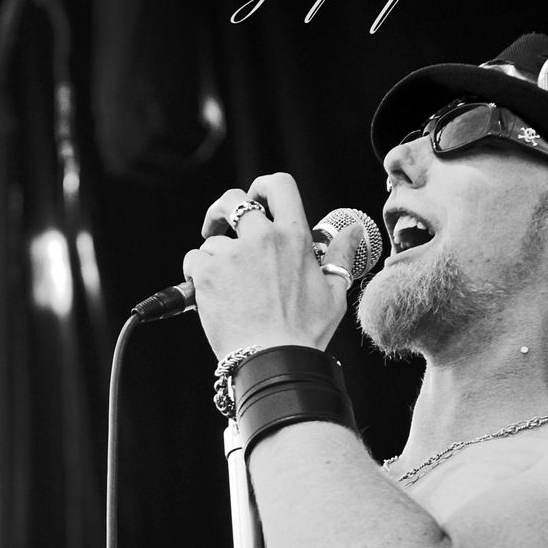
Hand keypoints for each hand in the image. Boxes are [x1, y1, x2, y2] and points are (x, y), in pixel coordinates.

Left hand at [182, 172, 366, 357]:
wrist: (272, 360)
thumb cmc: (305, 333)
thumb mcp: (335, 293)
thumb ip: (341, 256)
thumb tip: (353, 231)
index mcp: (294, 237)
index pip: (279, 186)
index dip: (263, 186)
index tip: (255, 199)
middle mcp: (261, 238)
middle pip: (233, 200)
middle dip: (222, 210)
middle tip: (217, 226)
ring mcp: (231, 254)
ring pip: (213, 241)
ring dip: (215, 259)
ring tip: (227, 289)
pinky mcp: (206, 273)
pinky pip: (194, 260)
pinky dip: (196, 274)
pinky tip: (211, 295)